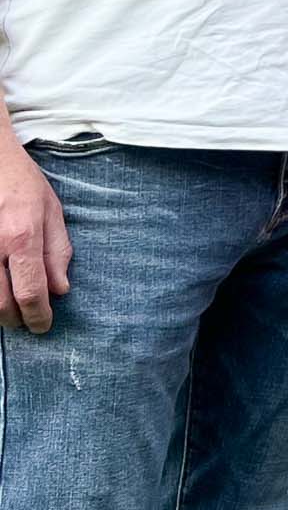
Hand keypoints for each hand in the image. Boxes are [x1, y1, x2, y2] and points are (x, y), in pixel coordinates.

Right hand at [0, 135, 72, 333]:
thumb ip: (57, 251)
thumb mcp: (51, 210)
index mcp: (21, 237)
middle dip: (16, 320)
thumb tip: (61, 290)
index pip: (30, 292)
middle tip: (27, 322)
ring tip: (10, 312)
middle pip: (1, 304)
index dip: (38, 316)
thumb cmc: (21, 183)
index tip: (43, 326)